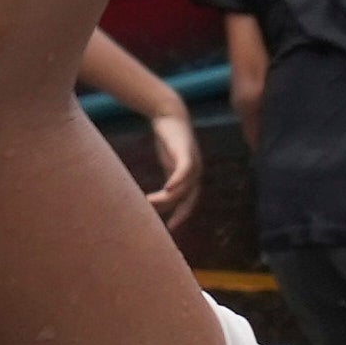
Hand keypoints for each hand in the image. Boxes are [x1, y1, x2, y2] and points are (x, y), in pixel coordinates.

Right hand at [137, 107, 199, 225]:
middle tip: (166, 226)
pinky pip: (184, 171)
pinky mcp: (185, 153)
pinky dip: (177, 180)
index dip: (181, 216)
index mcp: (192, 178)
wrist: (169, 116)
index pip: (189, 202)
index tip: (170, 228)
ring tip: (149, 203)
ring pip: (183, 187)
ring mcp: (193, 163)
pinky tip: (167, 188)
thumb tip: (155, 195)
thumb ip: (168, 179)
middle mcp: (196, 173)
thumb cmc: (168, 141)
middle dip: (177, 213)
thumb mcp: (168, 163)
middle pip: (187, 199)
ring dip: (167, 198)